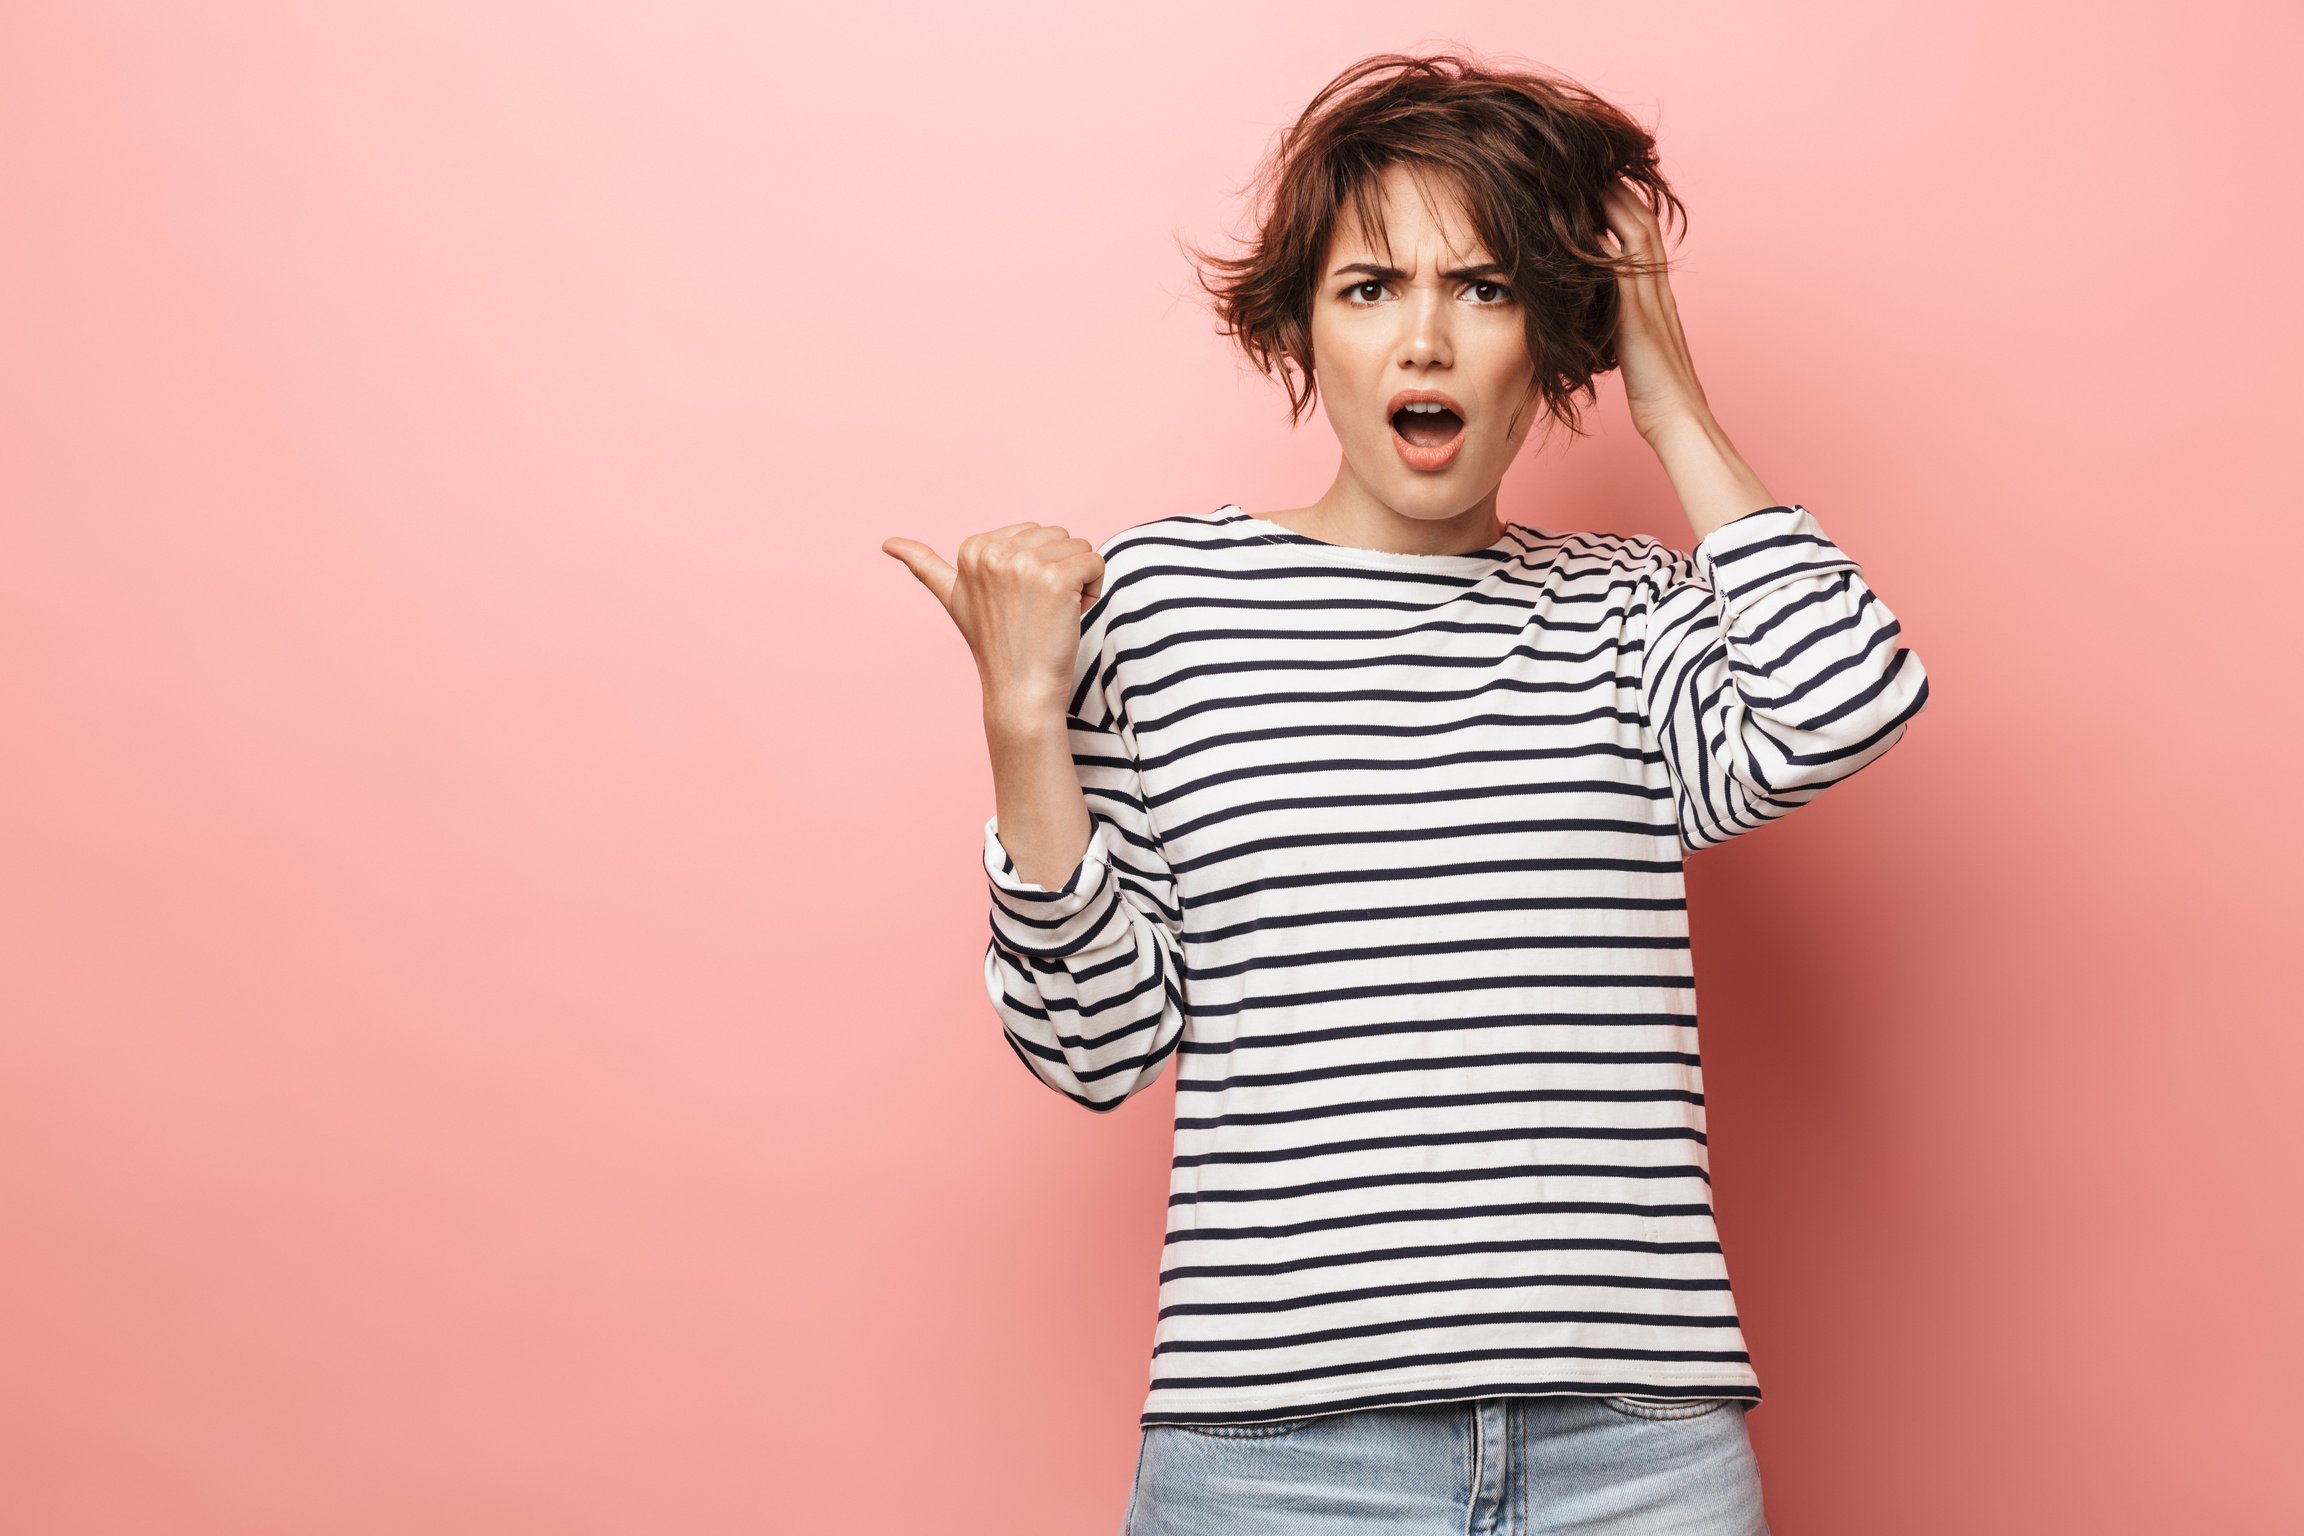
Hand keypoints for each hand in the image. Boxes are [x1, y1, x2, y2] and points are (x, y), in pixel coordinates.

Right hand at [882, 523, 1103, 725]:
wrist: (1019, 690)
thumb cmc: (995, 645)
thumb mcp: (953, 598)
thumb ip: (924, 566)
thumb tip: (886, 542)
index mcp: (972, 548)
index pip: (1034, 532)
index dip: (1035, 567)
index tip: (1016, 602)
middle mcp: (993, 551)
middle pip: (1058, 536)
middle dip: (1058, 571)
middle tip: (1036, 611)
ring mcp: (1023, 565)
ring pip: (1079, 548)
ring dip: (1078, 582)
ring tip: (1051, 614)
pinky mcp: (1055, 580)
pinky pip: (1095, 563)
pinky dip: (1093, 590)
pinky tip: (1072, 615)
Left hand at [1601, 180, 1711, 445]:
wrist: (1676, 416)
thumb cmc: (1654, 393)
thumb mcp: (1630, 346)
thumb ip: (1615, 322)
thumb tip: (1590, 313)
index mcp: (1654, 293)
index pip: (1639, 234)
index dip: (1620, 203)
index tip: (1595, 180)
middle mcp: (1655, 286)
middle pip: (1640, 219)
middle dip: (1616, 187)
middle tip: (1589, 160)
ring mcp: (1650, 296)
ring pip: (1636, 231)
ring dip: (1613, 198)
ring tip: (1587, 171)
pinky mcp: (1637, 312)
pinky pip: (1623, 261)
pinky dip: (1607, 234)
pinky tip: (1583, 216)